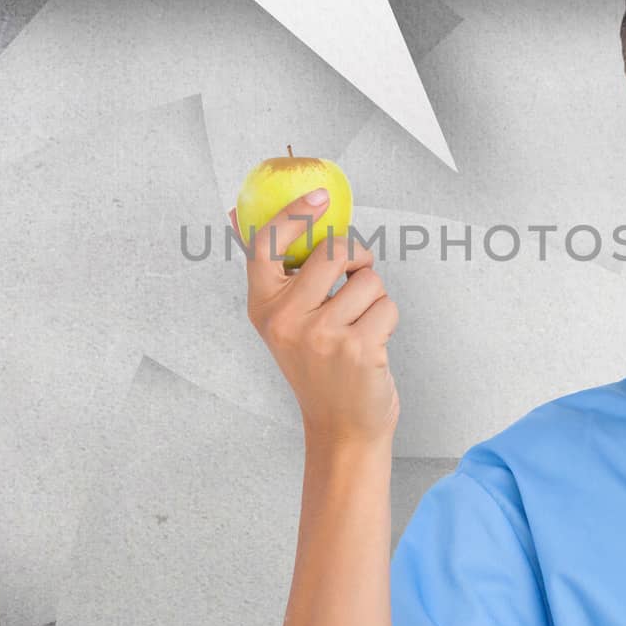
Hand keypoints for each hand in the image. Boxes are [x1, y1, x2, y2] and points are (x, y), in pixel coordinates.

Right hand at [234, 190, 399, 446]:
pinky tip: (372, 345)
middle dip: (357, 257)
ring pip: (369, 279)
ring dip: (374, 298)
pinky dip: (388, 321)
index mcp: (263, 308)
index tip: (319, 197)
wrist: (341, 428)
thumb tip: (237, 213)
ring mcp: (321, 335)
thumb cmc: (319, 368)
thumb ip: (277, 274)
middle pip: (334, 250)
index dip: (292, 214)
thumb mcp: (287, 322)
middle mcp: (286, 320)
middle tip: (356, 275)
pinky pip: (388, 305)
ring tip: (359, 327)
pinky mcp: (357, 348)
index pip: (266, 245)